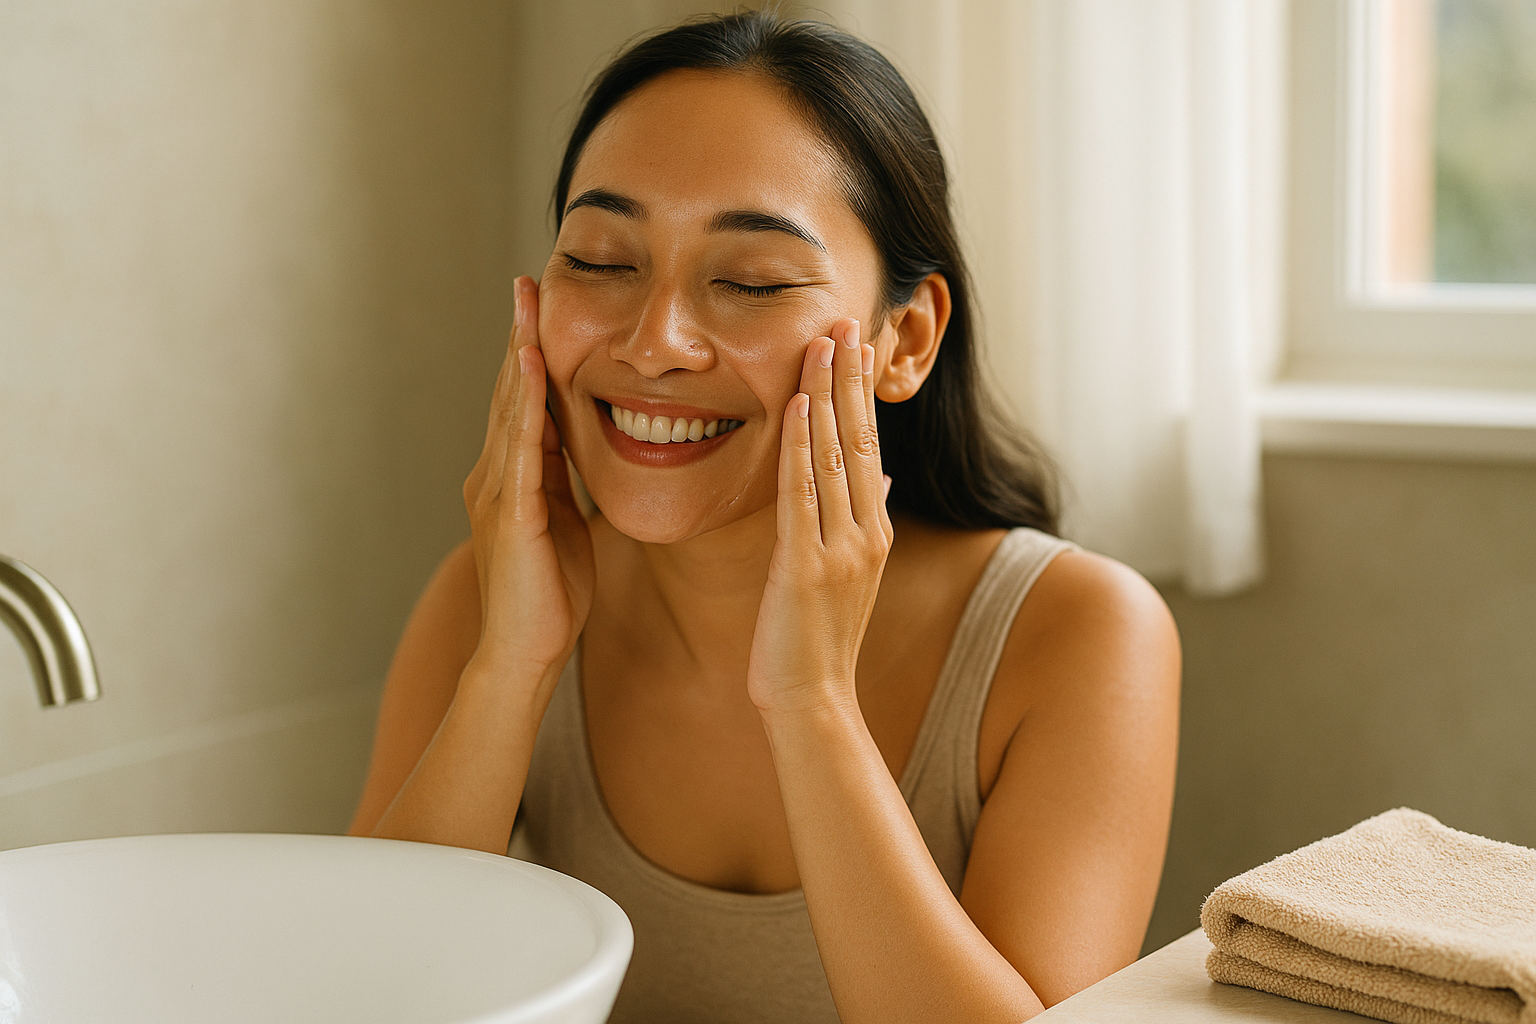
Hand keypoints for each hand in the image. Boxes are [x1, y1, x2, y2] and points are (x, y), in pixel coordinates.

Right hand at [461, 276, 593, 686]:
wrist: (526, 652)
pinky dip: (525, 402)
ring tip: (526, 303)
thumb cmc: (549, 595)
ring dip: (518, 352)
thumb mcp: (563, 522)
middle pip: (508, 392)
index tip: (539, 306)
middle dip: (518, 336)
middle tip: (526, 283)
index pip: (522, 402)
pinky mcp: (511, 512)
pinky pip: (520, 446)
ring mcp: (497, 491)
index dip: (529, 353)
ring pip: (509, 408)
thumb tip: (579, 447)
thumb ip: (563, 482)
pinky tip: (531, 366)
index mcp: (511, 477)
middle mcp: (494, 475)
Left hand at [747, 319, 893, 715]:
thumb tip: (884, 476)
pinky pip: (801, 494)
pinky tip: (792, 405)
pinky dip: (797, 446)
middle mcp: (866, 532)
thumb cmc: (819, 636)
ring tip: (820, 343)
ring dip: (824, 396)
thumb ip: (866, 519)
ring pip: (832, 456)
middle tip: (843, 320)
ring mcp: (841, 549)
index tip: (855, 341)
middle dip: (850, 377)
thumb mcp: (851, 573)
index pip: (870, 444)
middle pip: (860, 438)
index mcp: (875, 529)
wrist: (811, 698)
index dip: (861, 391)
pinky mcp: (805, 565)